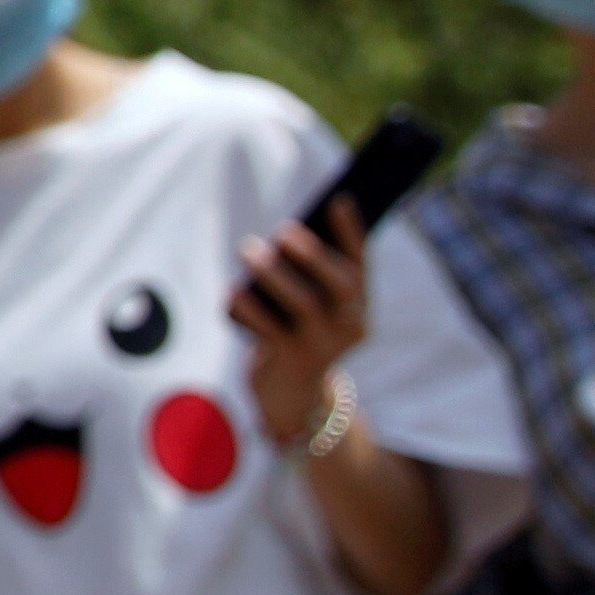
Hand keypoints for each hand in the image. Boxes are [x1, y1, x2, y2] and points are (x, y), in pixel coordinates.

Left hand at [230, 213, 371, 448]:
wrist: (293, 396)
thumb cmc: (297, 332)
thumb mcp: (309, 305)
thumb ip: (305, 275)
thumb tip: (284, 237)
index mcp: (359, 305)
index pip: (361, 264)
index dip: (352, 233)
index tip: (339, 199)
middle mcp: (349, 325)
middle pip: (341, 285)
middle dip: (313, 254)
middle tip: (283, 229)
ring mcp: (322, 345)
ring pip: (303, 305)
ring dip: (273, 274)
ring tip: (249, 250)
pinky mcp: (290, 361)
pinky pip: (267, 328)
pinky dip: (246, 306)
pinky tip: (232, 291)